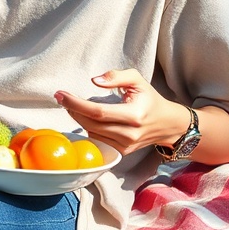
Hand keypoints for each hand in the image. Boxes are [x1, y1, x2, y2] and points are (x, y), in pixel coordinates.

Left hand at [54, 69, 190, 156]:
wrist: (167, 124)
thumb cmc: (149, 98)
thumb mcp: (137, 80)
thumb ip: (116, 76)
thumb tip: (94, 81)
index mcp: (134, 114)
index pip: (98, 112)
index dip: (76, 104)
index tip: (61, 95)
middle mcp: (130, 134)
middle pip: (91, 124)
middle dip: (73, 110)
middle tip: (62, 98)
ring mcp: (126, 146)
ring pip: (92, 134)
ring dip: (78, 119)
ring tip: (73, 106)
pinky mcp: (122, 153)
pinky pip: (98, 141)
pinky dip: (88, 129)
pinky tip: (86, 118)